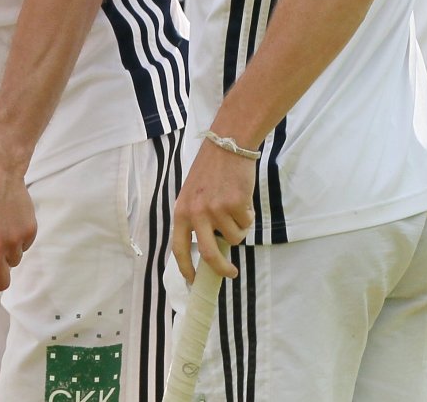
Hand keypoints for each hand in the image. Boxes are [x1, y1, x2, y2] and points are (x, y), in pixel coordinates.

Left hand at [170, 138, 257, 282]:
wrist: (227, 145)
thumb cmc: (211, 171)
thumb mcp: (193, 195)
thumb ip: (196, 220)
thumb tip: (208, 249)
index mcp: (180, 211)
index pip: (178, 247)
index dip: (185, 268)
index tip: (192, 281)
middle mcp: (195, 213)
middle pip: (208, 254)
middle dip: (221, 269)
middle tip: (231, 273)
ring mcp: (215, 210)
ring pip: (234, 237)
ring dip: (239, 228)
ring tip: (235, 206)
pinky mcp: (234, 205)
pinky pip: (246, 223)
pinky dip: (248, 215)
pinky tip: (241, 197)